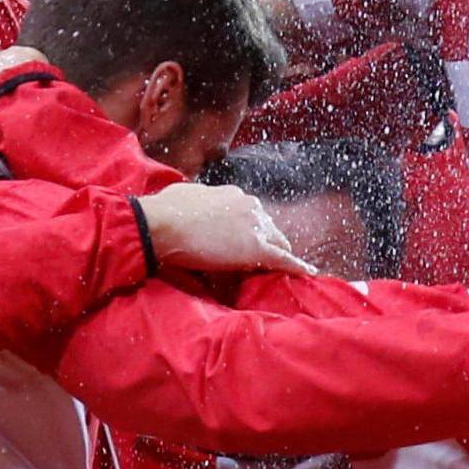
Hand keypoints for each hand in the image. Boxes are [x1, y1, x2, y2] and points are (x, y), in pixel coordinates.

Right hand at [137, 181, 313, 275]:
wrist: (161, 224)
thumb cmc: (165, 210)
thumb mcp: (186, 196)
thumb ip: (199, 202)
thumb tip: (192, 206)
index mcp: (234, 195)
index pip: (251, 216)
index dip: (247, 230)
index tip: (241, 241)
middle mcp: (250, 207)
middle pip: (269, 229)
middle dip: (265, 242)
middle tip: (256, 259)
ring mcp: (256, 227)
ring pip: (277, 244)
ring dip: (274, 255)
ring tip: (274, 271)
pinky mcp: (256, 250)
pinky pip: (284, 260)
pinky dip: (297, 267)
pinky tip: (307, 272)